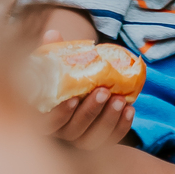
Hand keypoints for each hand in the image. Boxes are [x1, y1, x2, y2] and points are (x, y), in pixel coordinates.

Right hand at [34, 30, 136, 148]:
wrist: (78, 85)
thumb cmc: (61, 75)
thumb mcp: (54, 63)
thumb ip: (52, 51)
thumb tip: (52, 34)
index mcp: (44, 116)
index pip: (46, 124)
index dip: (59, 114)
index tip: (73, 98)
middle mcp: (61, 132)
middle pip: (73, 131)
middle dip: (90, 112)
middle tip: (103, 91)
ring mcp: (80, 138)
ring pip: (92, 139)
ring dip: (108, 120)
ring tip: (120, 99)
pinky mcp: (99, 138)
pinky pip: (110, 139)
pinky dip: (121, 127)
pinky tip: (130, 109)